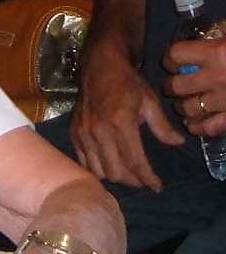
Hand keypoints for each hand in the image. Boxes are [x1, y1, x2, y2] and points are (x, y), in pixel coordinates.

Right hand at [70, 49, 179, 189]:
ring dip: (115, 176)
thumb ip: (162, 126)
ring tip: (127, 173)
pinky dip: (97, 168)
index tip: (157, 186)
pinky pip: (84, 161)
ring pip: (98, 170)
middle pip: (116, 172)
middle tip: (143, 179)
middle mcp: (99, 131)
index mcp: (121, 122)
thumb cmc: (127, 82)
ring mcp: (84, 133)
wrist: (99, 66)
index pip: (135, 161)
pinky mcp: (74, 133)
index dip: (148, 178)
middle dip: (133, 181)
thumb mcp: (150, 101)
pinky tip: (108, 164)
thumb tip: (177, 143)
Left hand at [163, 37, 225, 137]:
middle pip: (177, 85)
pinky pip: (210, 127)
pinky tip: (196, 125)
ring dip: (183, 107)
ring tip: (183, 105)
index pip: (176, 56)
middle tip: (174, 86)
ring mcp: (225, 100)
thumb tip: (207, 33)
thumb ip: (219, 33)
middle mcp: (217, 78)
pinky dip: (200, 127)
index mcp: (216, 53)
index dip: (171, 59)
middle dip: (172, 86)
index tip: (174, 61)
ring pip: (189, 108)